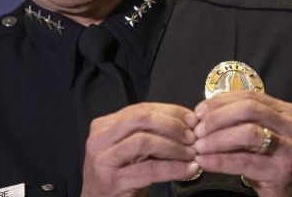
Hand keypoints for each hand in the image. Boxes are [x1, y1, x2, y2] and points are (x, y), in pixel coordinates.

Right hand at [81, 102, 200, 196]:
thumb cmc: (120, 179)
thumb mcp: (132, 151)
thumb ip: (150, 134)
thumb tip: (185, 123)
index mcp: (104, 126)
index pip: (141, 109)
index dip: (170, 112)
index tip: (191, 119)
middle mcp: (99, 140)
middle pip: (141, 119)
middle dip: (172, 125)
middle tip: (192, 136)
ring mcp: (104, 160)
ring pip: (144, 141)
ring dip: (174, 147)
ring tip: (190, 154)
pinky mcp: (113, 181)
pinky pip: (150, 169)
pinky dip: (173, 168)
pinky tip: (188, 170)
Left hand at [193, 91, 291, 196]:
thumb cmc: (272, 163)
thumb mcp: (263, 137)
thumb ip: (242, 122)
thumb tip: (204, 114)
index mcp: (286, 111)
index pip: (249, 96)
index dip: (220, 102)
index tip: (198, 112)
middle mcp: (291, 125)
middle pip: (248, 109)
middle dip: (217, 118)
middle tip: (197, 130)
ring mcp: (289, 148)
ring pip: (248, 132)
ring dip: (217, 138)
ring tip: (199, 147)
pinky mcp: (282, 171)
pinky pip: (244, 161)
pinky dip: (220, 160)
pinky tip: (205, 161)